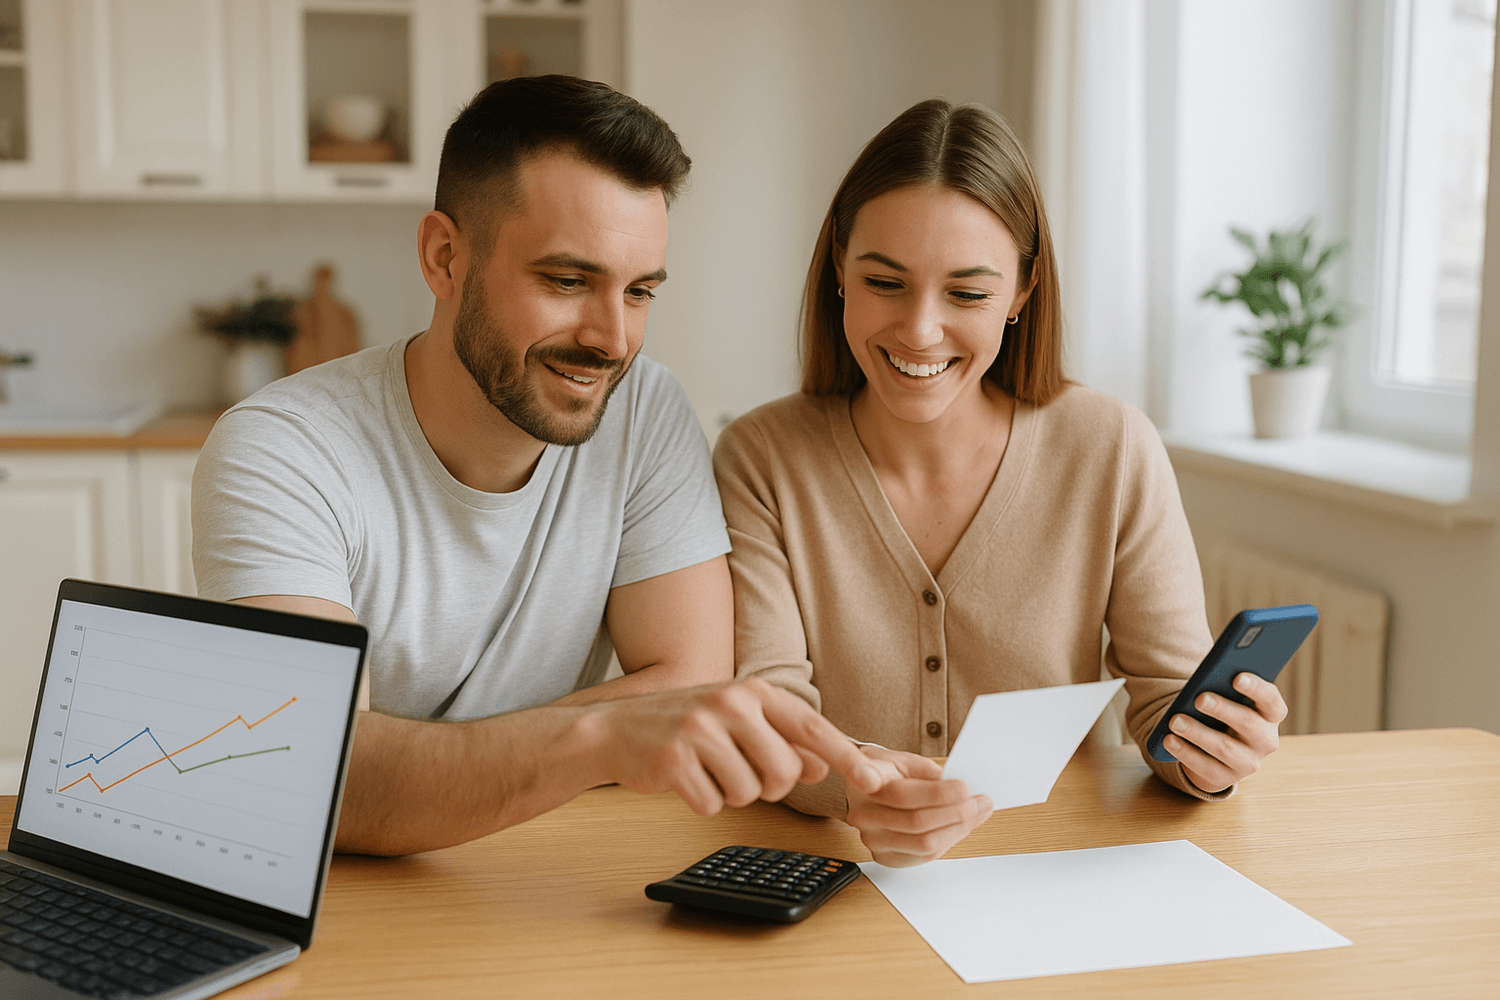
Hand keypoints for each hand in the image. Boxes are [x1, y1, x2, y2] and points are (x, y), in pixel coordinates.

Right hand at [589, 678, 884, 814]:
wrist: (616, 728)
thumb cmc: (685, 725)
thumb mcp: (737, 721)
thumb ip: (781, 740)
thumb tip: (821, 765)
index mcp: (753, 692)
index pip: (812, 728)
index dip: (846, 757)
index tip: (875, 780)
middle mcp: (731, 704)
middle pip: (783, 773)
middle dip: (768, 787)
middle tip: (740, 772)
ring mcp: (700, 730)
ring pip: (748, 793)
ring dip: (732, 794)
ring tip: (708, 770)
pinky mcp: (674, 760)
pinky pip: (712, 804)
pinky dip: (703, 801)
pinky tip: (686, 780)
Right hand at [843, 745, 993, 866]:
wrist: (862, 790)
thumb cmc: (888, 773)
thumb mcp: (905, 760)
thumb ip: (928, 773)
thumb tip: (959, 788)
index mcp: (866, 784)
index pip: (901, 793)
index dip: (934, 794)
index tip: (964, 787)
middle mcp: (864, 815)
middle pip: (918, 821)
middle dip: (957, 811)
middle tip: (980, 801)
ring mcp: (872, 839)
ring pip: (924, 843)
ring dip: (958, 829)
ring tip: (977, 813)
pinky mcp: (884, 857)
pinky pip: (924, 856)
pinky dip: (948, 841)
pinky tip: (961, 827)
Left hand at [1164, 672, 1287, 793]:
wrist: (1214, 749)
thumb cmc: (1221, 712)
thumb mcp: (1225, 699)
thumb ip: (1222, 689)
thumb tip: (1202, 684)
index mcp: (1270, 714)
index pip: (1271, 700)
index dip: (1256, 688)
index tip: (1237, 677)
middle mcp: (1266, 740)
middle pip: (1248, 723)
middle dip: (1222, 709)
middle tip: (1199, 698)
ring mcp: (1249, 763)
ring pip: (1225, 748)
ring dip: (1198, 733)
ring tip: (1175, 720)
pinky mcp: (1227, 778)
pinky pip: (1206, 766)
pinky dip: (1185, 752)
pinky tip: (1169, 740)